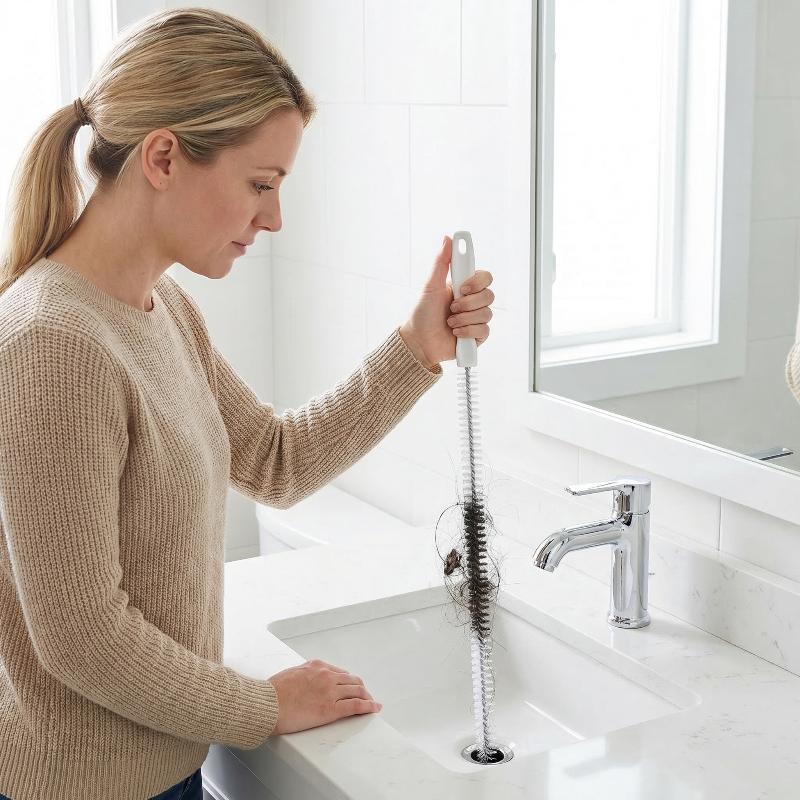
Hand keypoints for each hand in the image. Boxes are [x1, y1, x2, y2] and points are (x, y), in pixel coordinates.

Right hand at [269, 659, 381, 735]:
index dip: (349, 681)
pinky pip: (356, 705)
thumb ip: (303, 675)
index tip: (352, 686)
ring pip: (357, 691)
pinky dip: (368, 706)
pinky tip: (374, 708)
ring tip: (372, 703)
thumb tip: (306, 681)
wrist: (267, 704)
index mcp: (317, 666)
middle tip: (365, 696)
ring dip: (367, 697)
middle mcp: (326, 675)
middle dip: (361, 688)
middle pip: (352, 680)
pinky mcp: (331, 708)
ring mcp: (330, 691)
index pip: (340, 673)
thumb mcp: (291, 674)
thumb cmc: (272, 692)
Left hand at [399, 235, 493, 369]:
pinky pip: (484, 330)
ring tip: (450, 322)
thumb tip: (447, 238)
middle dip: (468, 303)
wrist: (419, 340)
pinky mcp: (478, 336)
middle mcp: (473, 302)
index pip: (486, 277)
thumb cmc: (423, 313)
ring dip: (464, 318)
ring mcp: (477, 319)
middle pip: (489, 295)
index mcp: (465, 287)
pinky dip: (467, 332)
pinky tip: (455, 333)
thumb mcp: (430, 285)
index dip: (477, 282)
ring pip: (486, 314)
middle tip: (451, 307)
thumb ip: (441, 262)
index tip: (462, 287)